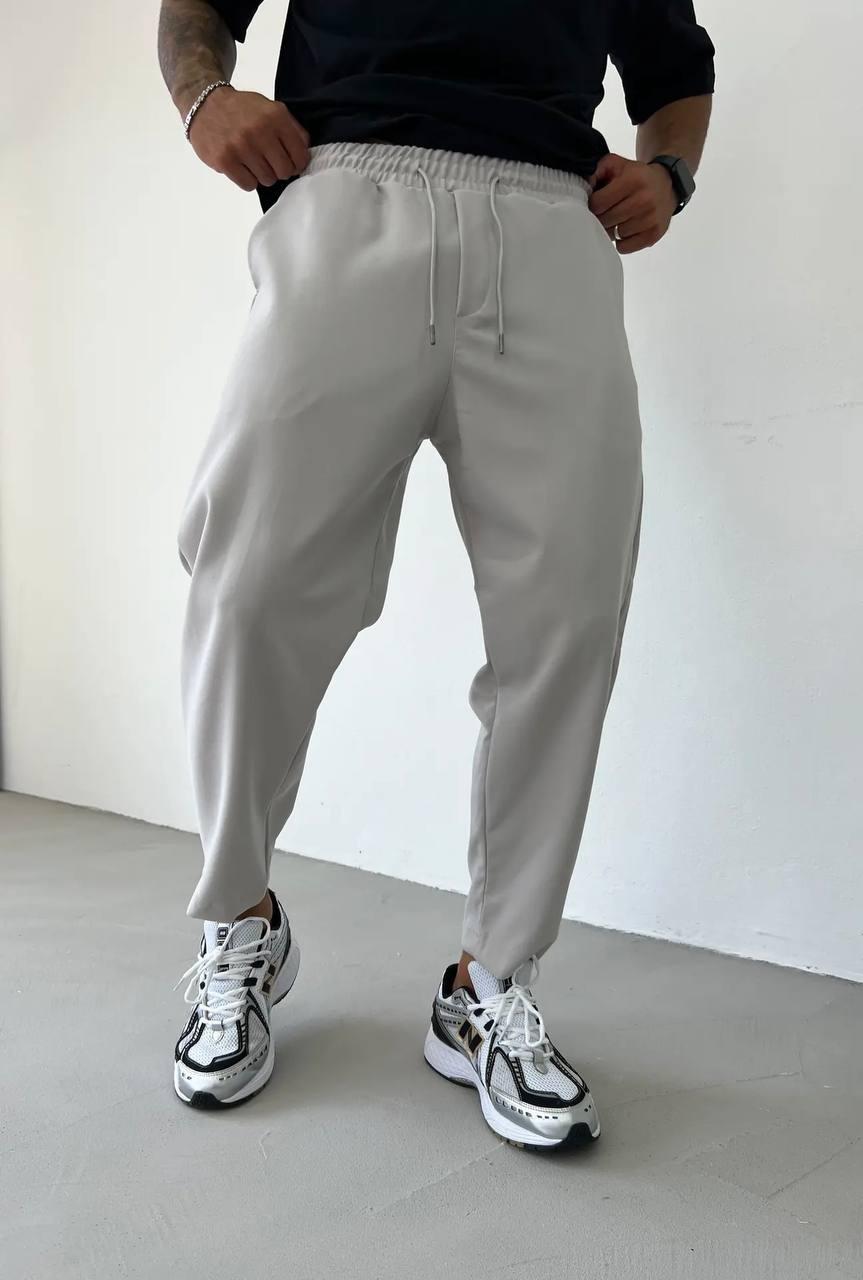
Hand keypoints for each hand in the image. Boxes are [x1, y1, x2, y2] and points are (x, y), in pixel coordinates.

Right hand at [187, 86, 309, 190]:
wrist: (205, 105)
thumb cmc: (242, 110)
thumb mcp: (270, 108)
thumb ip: (292, 128)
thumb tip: (305, 152)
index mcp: (275, 117)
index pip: (300, 156)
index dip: (297, 163)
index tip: (289, 162)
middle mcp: (259, 131)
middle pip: (285, 172)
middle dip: (279, 170)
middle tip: (269, 163)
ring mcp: (241, 147)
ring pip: (267, 180)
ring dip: (262, 175)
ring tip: (252, 161)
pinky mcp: (225, 161)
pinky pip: (249, 185)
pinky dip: (247, 179)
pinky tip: (241, 166)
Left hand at [588, 153, 676, 253]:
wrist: (667, 185)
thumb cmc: (636, 176)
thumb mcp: (616, 164)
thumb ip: (596, 171)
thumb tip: (583, 188)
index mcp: (633, 180)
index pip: (598, 203)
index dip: (591, 205)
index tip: (594, 203)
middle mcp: (643, 200)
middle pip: (605, 221)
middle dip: (599, 218)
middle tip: (604, 212)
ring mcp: (650, 219)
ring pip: (614, 235)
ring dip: (611, 229)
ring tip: (617, 219)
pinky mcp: (653, 235)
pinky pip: (624, 247)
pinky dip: (621, 241)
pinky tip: (626, 228)